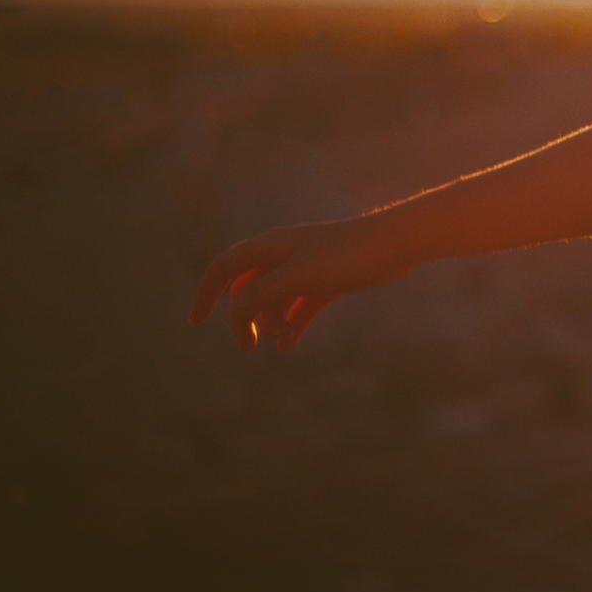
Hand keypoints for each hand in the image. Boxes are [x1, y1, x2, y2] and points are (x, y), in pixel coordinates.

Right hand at [187, 215, 412, 353]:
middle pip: (248, 287)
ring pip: (275, 300)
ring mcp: (307, 268)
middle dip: (243, 317)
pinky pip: (300, 306)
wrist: (395, 244)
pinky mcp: (328, 281)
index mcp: (269, 246)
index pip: (224, 267)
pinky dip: (292, 324)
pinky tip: (289, 345)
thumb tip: (235, 313)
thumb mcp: (294, 278)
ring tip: (282, 341)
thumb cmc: (344, 256)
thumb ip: (259, 295)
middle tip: (248, 347)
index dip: (206, 292)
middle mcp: (284, 254)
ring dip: (271, 322)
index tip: (196, 322)